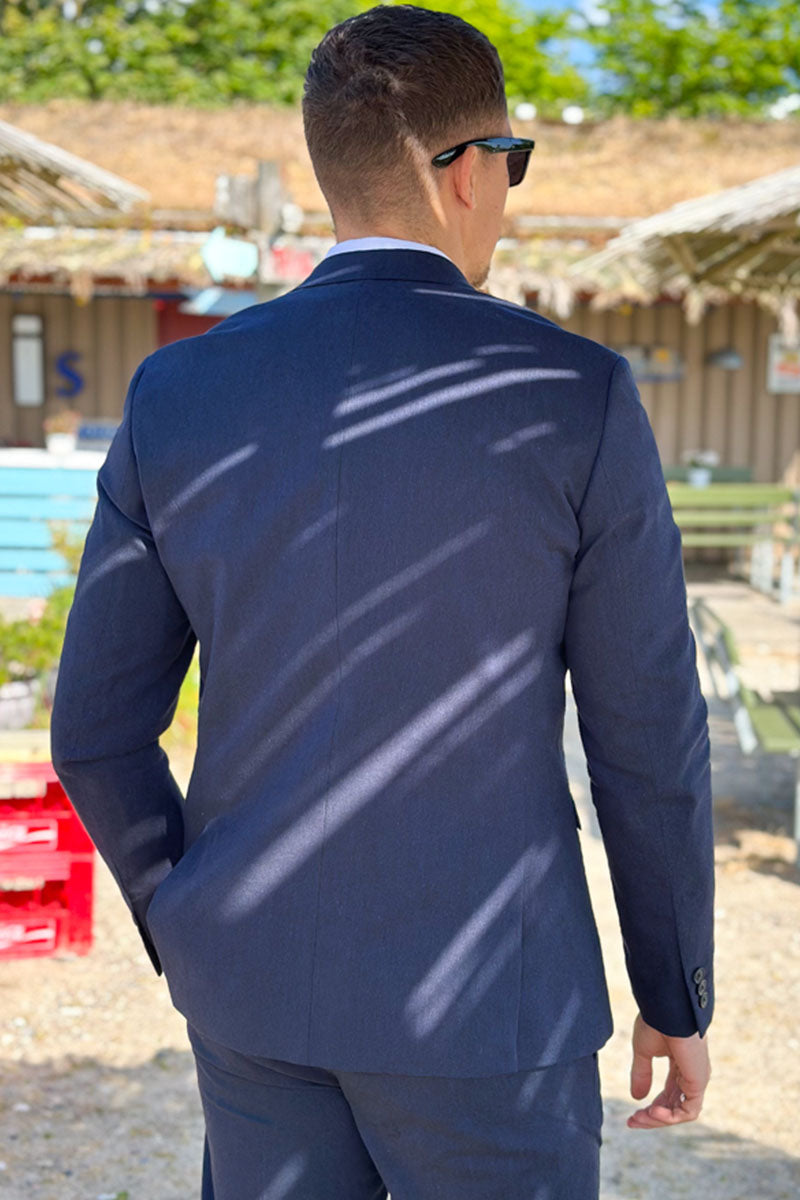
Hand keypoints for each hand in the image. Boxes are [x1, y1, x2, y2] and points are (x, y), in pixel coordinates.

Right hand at [627, 1012, 710, 1128]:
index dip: (651, 1106)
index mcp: (681, 1063)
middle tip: (632, 1121)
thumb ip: (642, 1074)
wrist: (666, 1009)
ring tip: (640, 1118)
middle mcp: (692, 1073)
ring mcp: (697, 1078)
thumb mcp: (643, 1051)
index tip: (632, 1114)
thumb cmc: (656, 1021)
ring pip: (681, 1112)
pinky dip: (670, 1117)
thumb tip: (637, 1097)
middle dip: (652, 1116)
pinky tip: (652, 1112)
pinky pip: (688, 1111)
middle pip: (674, 1105)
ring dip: (659, 1119)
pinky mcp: (698, 1082)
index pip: (669, 1093)